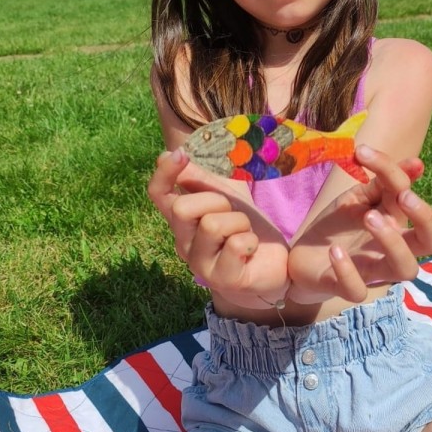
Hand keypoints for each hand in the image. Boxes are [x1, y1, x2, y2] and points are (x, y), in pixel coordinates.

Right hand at [148, 148, 289, 308]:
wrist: (272, 270)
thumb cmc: (245, 231)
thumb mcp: (227, 199)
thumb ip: (203, 180)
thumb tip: (176, 152)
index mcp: (183, 221)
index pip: (158, 195)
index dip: (164, 173)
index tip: (181, 154)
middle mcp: (185, 243)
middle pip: (182, 208)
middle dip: (215, 200)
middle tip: (233, 213)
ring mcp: (201, 264)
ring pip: (212, 225)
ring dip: (239, 222)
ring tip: (245, 232)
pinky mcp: (224, 279)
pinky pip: (235, 245)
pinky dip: (250, 241)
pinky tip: (251, 249)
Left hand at [287, 145, 431, 303]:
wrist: (302, 257)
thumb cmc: (337, 227)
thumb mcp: (357, 200)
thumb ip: (382, 183)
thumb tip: (416, 162)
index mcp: (396, 222)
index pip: (409, 197)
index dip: (394, 171)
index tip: (362, 151)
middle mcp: (392, 248)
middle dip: (425, 217)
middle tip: (402, 196)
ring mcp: (372, 270)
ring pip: (405, 268)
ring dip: (392, 241)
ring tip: (368, 217)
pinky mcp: (347, 288)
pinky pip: (358, 290)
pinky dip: (348, 271)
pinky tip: (335, 251)